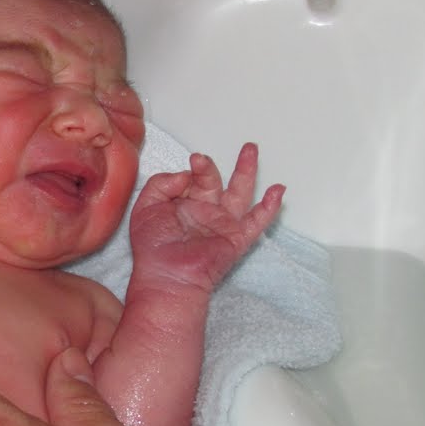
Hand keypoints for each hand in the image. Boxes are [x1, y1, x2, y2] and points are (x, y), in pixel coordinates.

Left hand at [128, 142, 282, 291]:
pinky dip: (269, 207)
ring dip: (246, 171)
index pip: (189, 180)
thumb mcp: (146, 207)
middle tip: (203, 156)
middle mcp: (203, 212)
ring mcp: (221, 224)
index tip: (187, 169)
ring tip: (250, 150)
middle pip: (213, 182)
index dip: (188, 172)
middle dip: (211, 166)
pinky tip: (278, 191)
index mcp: (182, 204)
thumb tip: (186, 174)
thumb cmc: (152, 248)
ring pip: (239, 193)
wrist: (167, 276)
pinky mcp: (236, 237)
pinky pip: (257, 220)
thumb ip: (161, 183)